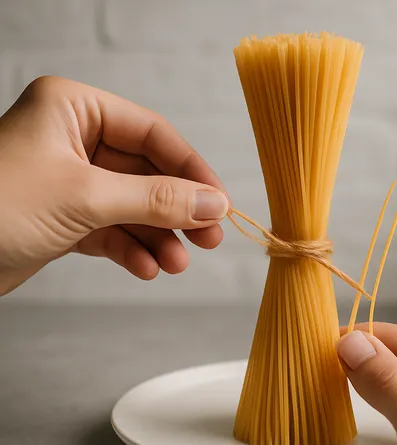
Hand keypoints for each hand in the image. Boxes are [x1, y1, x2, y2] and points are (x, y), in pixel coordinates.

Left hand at [0, 77, 229, 295]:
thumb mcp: (86, 198)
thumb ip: (157, 199)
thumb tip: (215, 203)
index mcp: (73, 109)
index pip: (152, 133)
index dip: (191, 169)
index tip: (219, 202)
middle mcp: (72, 139)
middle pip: (147, 173)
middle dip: (176, 211)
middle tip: (209, 239)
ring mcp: (67, 180)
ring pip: (132, 205)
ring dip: (158, 236)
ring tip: (177, 264)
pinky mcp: (62, 216)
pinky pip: (111, 228)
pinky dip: (131, 249)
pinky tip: (146, 268)